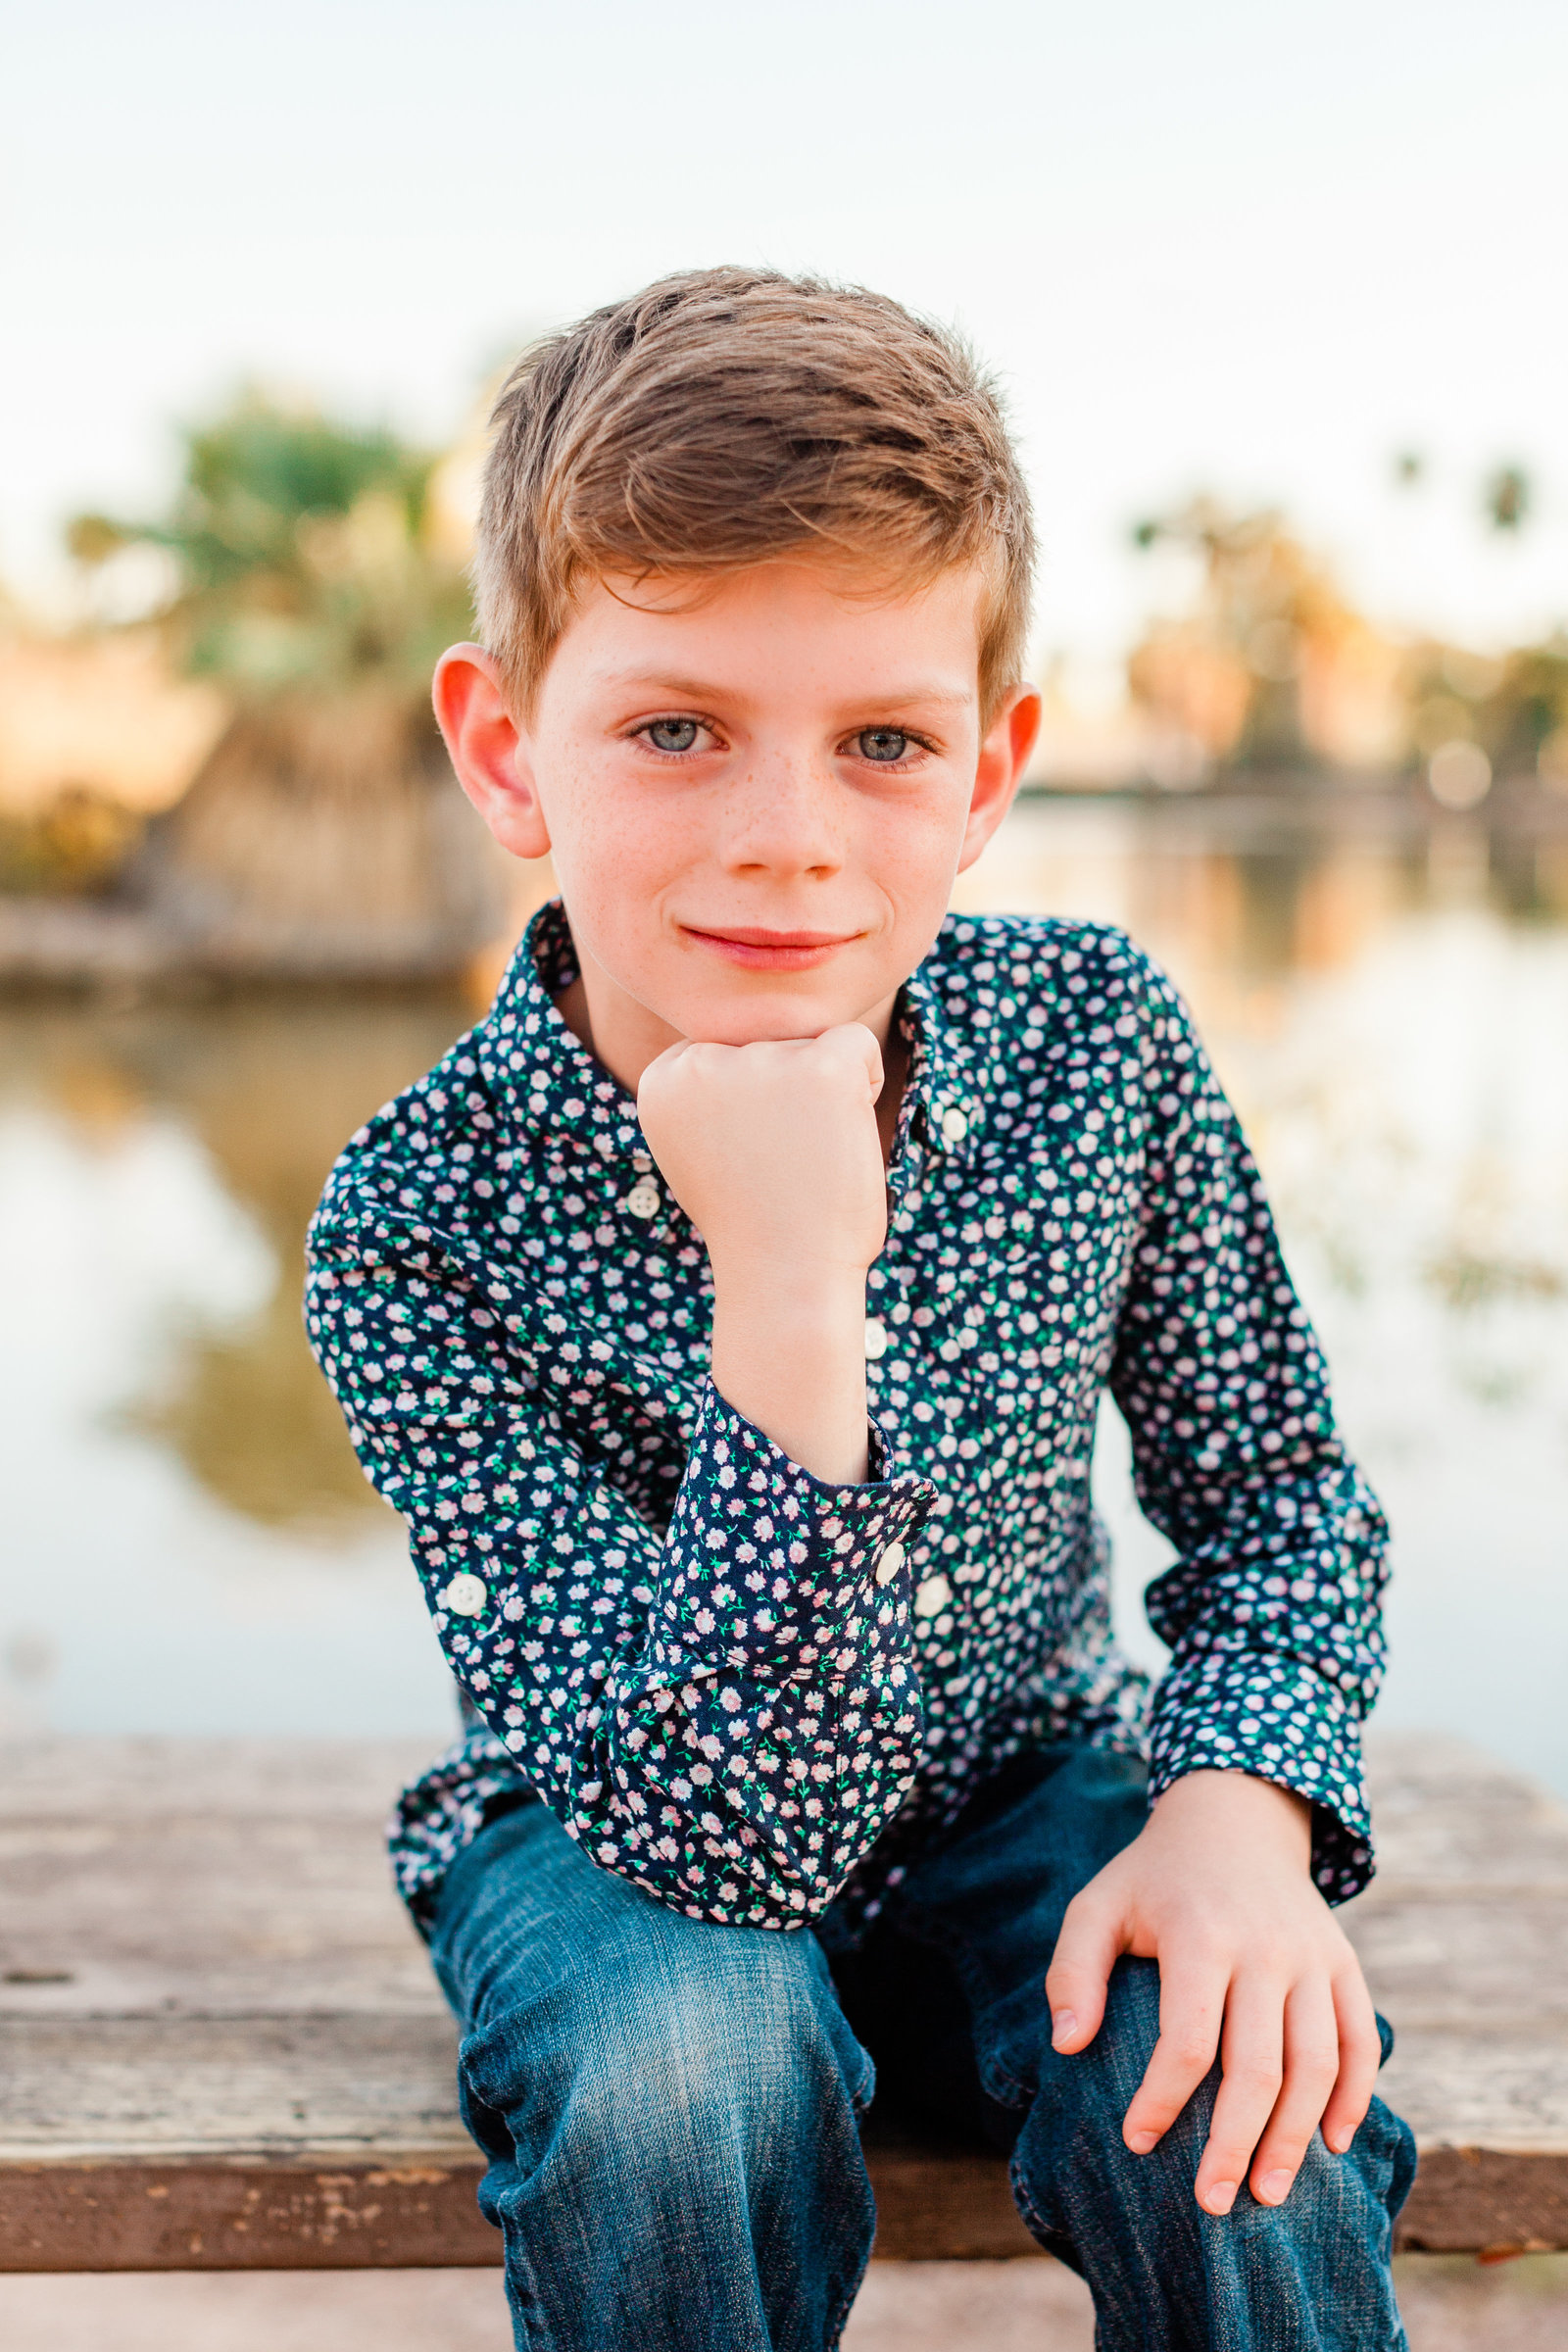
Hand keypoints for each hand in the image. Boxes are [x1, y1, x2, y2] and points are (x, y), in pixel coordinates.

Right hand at [637, 1025, 888, 1481]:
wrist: (784, 1276)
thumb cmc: (756, 1222)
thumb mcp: (706, 1147)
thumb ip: (712, 1092)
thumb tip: (750, 1045)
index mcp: (662, 1080)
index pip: (727, 1050)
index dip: (753, 1102)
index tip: (746, 1156)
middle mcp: (700, 1060)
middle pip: (772, 1041)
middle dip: (789, 1094)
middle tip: (780, 1163)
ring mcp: (760, 1060)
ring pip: (814, 1043)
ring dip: (825, 1095)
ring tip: (807, 1157)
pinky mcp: (820, 1068)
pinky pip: (860, 1044)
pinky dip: (867, 1083)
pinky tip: (841, 1135)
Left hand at [1044, 1770, 1381, 2213]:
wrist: (1234, 1820)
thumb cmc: (1154, 1878)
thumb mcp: (1097, 1906)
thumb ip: (1072, 1972)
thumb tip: (1066, 2047)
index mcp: (1202, 1934)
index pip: (1188, 2040)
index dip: (1162, 2099)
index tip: (1137, 2142)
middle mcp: (1267, 1948)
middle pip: (1259, 2067)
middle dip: (1234, 2144)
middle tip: (1212, 2203)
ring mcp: (1313, 1957)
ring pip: (1317, 2065)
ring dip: (1295, 2137)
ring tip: (1266, 2193)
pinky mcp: (1344, 1964)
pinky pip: (1361, 2042)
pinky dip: (1353, 2098)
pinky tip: (1330, 2144)